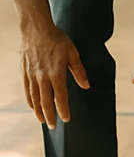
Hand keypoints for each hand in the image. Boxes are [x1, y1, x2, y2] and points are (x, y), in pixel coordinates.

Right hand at [16, 0, 88, 128]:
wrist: (36, 29)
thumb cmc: (58, 39)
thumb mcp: (73, 53)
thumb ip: (79, 71)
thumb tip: (86, 85)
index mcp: (56, 73)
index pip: (60, 97)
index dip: (63, 110)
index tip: (66, 120)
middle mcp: (42, 78)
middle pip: (45, 102)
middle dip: (49, 116)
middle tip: (52, 127)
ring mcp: (31, 76)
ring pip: (34, 99)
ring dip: (38, 111)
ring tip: (42, 120)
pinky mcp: (24, 72)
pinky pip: (26, 90)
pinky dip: (30, 101)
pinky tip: (32, 106)